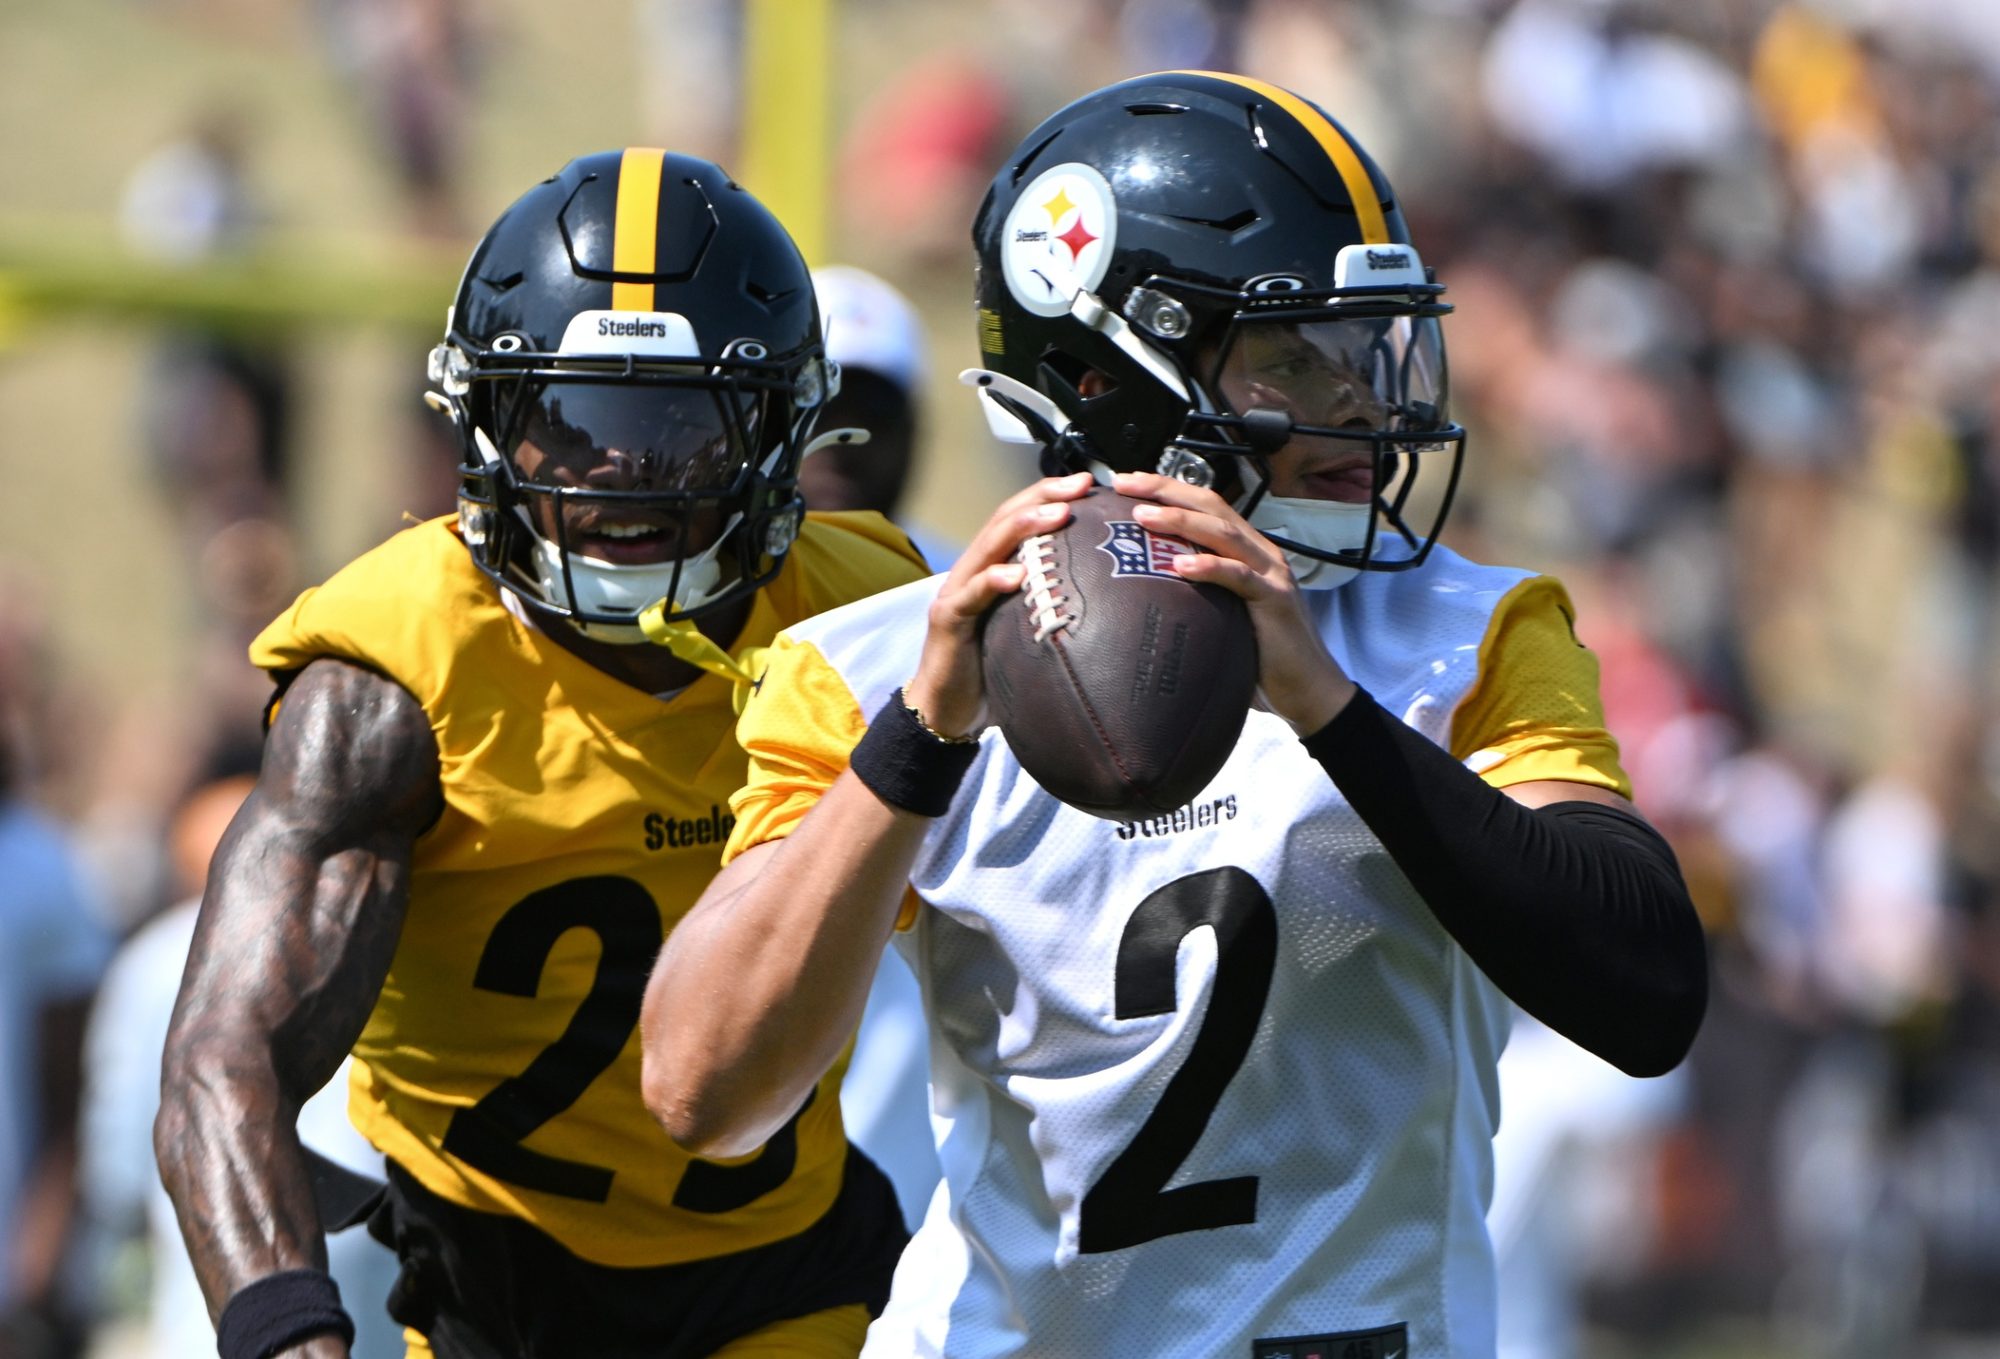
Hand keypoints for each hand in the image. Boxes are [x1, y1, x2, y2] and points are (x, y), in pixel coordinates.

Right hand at [904, 473, 1094, 735]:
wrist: (946, 710)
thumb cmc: (992, 672)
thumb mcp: (1029, 632)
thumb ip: (1054, 610)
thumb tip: (1112, 602)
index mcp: (994, 569)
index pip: (1021, 518)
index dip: (1051, 496)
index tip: (1088, 484)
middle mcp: (973, 571)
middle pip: (1005, 519)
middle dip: (1043, 497)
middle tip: (1079, 485)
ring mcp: (957, 592)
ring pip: (988, 546)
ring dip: (1023, 526)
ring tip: (1056, 514)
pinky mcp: (947, 620)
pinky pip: (970, 595)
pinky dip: (993, 581)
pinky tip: (1016, 575)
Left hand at [1114, 471, 1356, 733]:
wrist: (1310, 687)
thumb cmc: (1263, 653)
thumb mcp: (1224, 611)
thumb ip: (1199, 592)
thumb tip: (1148, 589)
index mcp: (1246, 550)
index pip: (1205, 506)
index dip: (1167, 489)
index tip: (1127, 483)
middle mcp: (1260, 553)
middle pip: (1211, 505)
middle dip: (1165, 489)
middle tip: (1125, 482)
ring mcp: (1271, 573)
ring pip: (1223, 533)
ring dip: (1181, 520)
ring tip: (1144, 517)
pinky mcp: (1275, 600)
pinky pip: (1240, 576)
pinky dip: (1209, 567)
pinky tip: (1180, 565)